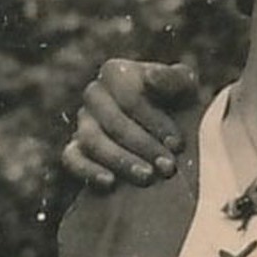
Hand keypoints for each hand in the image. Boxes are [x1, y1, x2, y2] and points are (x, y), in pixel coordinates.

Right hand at [61, 59, 197, 188]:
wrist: (167, 131)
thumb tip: (150, 77)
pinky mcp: (74, 148)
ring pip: (92, 141)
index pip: (130, 98)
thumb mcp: (185, 89)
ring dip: (121, 160)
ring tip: (148, 176)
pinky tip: (111, 183)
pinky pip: (72, 159)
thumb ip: (174, 78)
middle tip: (168, 167)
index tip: (177, 144)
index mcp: (116, 73)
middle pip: (113, 121)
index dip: (155, 121)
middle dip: (143, 146)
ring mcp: (83, 121)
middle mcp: (94, 94)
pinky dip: (89, 171)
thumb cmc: (178, 103)